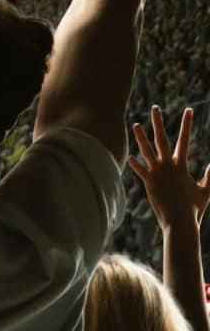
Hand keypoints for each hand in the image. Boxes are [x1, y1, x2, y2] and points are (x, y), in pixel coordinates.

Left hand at [130, 106, 209, 231]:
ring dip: (141, 137)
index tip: (189, 110)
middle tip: (155, 107)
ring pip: (147, 151)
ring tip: (136, 124)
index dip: (187, 124)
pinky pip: (139, 170)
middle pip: (162, 139)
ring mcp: (157, 173)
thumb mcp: (206, 192)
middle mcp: (168, 166)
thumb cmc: (194, 209)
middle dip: (158, 122)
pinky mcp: (148, 183)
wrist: (181, 222)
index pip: (185, 140)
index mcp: (182, 166)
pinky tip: (129, 156)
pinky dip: (135, 164)